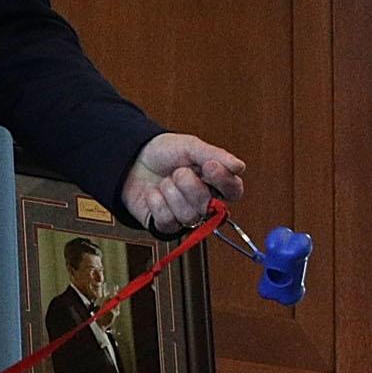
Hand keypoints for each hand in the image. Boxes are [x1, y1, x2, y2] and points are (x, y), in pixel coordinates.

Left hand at [121, 132, 245, 234]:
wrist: (131, 158)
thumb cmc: (164, 153)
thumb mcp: (191, 147)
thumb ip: (215, 156)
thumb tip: (240, 167)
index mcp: (216, 183)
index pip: (234, 190)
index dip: (224, 181)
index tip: (210, 166)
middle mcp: (204, 202)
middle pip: (209, 206)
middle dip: (190, 185)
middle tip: (178, 171)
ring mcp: (185, 216)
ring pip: (188, 215)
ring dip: (172, 193)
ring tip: (164, 181)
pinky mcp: (166, 226)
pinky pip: (167, 221)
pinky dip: (156, 202)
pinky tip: (153, 193)